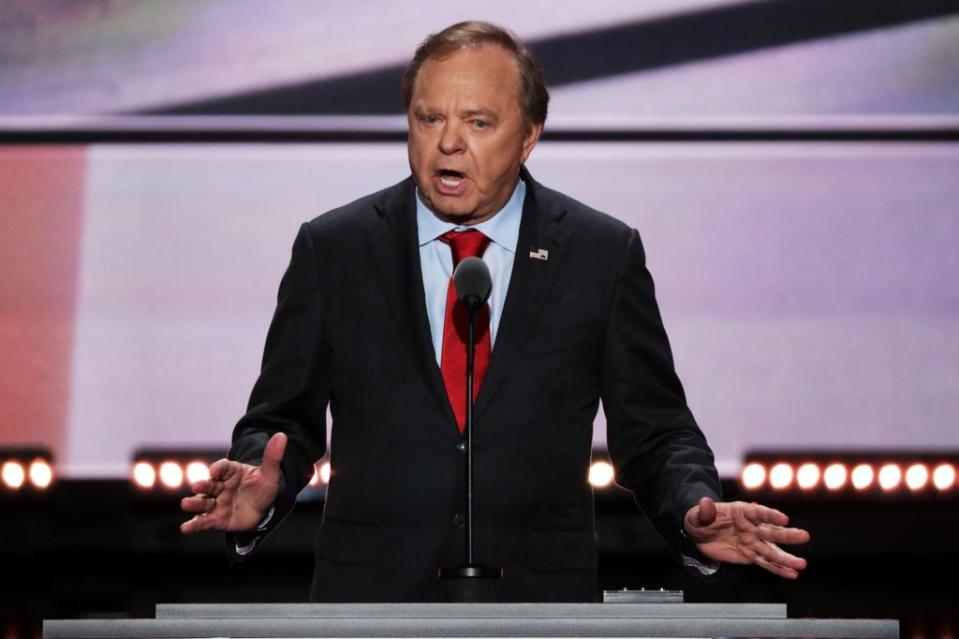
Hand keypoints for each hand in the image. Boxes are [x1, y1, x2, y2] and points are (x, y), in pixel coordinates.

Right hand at [179, 432, 286, 533]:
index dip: (219, 468)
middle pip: (209, 484)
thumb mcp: (270, 474)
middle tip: (197, 486)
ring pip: (203, 502)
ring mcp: (216, 502)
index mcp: (232, 472)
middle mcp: (220, 486)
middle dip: (203, 485)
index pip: (223, 467)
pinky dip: (194, 524)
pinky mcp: (215, 518)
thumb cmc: (263, 489)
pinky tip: (185, 528)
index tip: (215, 471)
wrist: (263, 510)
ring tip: (185, 504)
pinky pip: (203, 521)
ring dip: (194, 503)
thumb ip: (272, 457)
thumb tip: (281, 435)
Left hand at [684, 496, 809, 578]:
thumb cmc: (699, 519)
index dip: (771, 515)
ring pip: (772, 550)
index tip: (784, 518)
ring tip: (801, 564)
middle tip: (804, 536)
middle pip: (771, 531)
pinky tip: (792, 574)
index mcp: (740, 511)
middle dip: (787, 534)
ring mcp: (752, 542)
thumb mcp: (697, 514)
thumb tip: (705, 502)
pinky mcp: (750, 555)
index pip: (758, 512)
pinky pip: (765, 563)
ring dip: (786, 558)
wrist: (698, 535)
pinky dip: (778, 569)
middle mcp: (751, 526)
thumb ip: (704, 511)